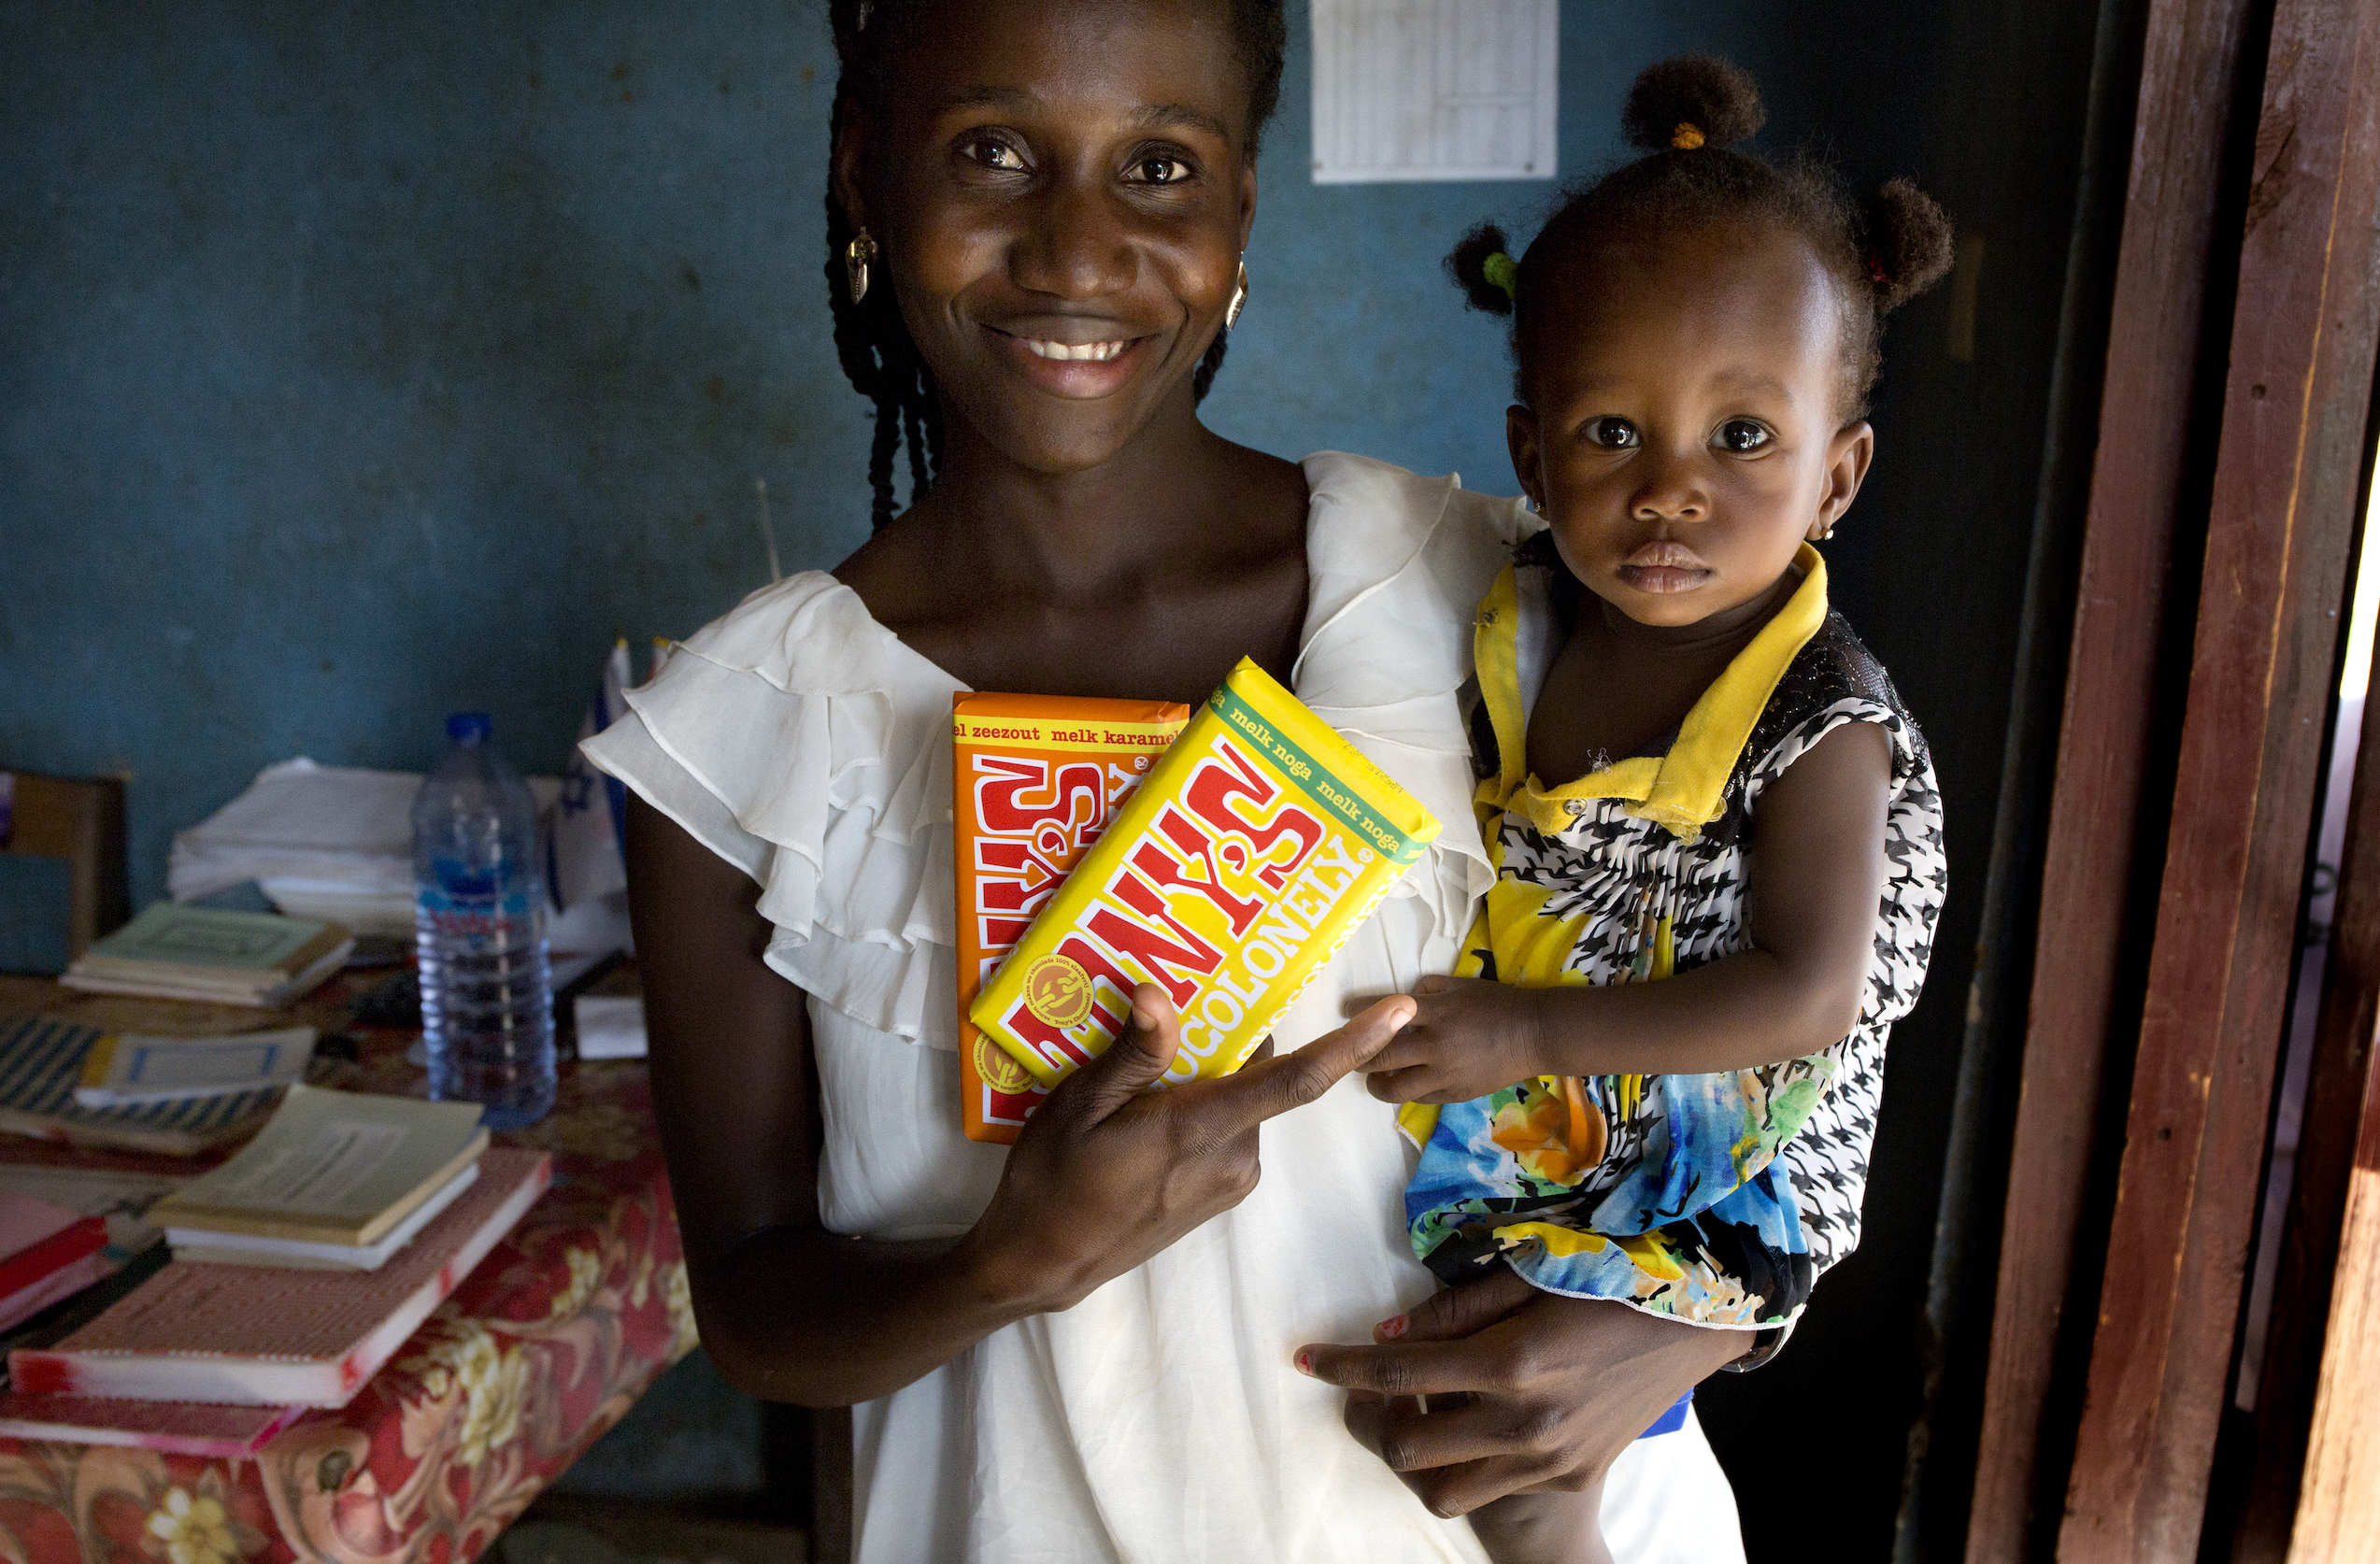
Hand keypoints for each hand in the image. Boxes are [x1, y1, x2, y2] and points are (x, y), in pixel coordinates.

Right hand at [962, 984, 1414, 1314]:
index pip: (1297, 1081)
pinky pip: (1230, 1126)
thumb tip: (1161, 994)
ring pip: (1244, 1099)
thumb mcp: (1078, 1106)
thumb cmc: (1052, 1180)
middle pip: (1263, 1074)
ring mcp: (1233, 1179)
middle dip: (1236, 1035)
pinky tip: (1150, 1107)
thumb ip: (1132, 1054)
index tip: (1402, 1009)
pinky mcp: (1223, 1193)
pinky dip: (1207, 1103)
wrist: (1043, 1264)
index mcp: (1202, 1130)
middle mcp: (1235, 1157)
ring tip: (1144, 1069)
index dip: (1354, 1043)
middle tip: (1181, 1003)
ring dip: (1213, 1073)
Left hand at [1296, 1264, 1743, 1515]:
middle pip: (1404, 1445)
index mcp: (1510, 1361)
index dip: (1341, 1366)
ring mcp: (1548, 1459)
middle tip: (1374, 1385)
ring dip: (1416, 1453)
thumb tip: (1386, 1333)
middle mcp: (1524, 1421)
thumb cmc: (1606, 1279)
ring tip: (1423, 1410)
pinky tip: (1477, 1420)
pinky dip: (1468, 1460)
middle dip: (1370, 1417)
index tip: (1305, 1358)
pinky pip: (1491, 1487)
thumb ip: (1453, 1310)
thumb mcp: (1528, 1275)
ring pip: (1440, 1489)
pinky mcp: (1569, 1476)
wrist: (1693, 1323)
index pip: (1397, 1372)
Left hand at [1362, 974, 1547, 1103]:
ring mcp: (1444, 1074)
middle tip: (1350, 1053)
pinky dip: (1406, 1092)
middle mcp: (1434, 1045)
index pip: (1385, 1011)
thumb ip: (1427, 989)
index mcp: (1435, 1012)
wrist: (1534, 1034)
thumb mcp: (1460, 985)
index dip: (1358, 1011)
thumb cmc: (1496, 1003)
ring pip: (1395, 1087)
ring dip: (1376, 1084)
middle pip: (1381, 1056)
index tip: (1343, 1010)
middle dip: (1360, 1055)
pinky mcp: (1455, 1094)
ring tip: (1373, 1079)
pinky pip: (1419, 1098)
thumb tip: (1402, 1000)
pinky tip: (1402, 1085)